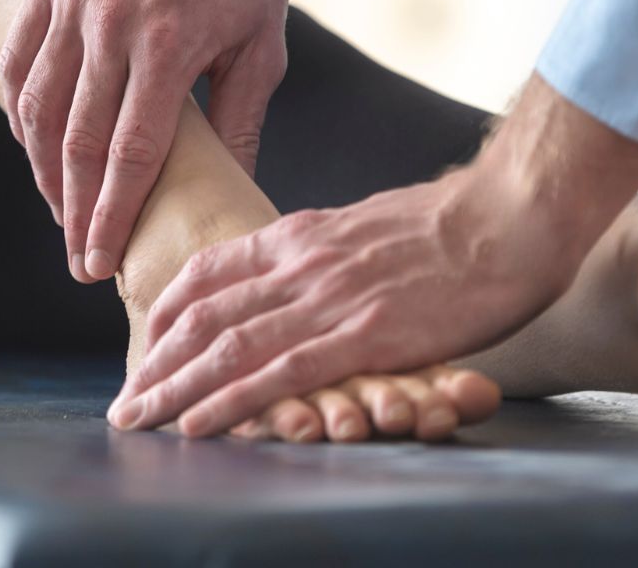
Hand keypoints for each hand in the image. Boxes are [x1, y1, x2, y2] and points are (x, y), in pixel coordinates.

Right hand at [0, 0, 329, 282]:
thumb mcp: (262, 43)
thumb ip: (242, 120)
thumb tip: (235, 191)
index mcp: (169, 44)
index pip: (129, 154)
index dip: (111, 216)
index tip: (102, 263)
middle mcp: (110, 23)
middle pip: (75, 141)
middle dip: (73, 211)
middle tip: (79, 258)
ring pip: (36, 105)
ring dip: (42, 168)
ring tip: (59, 209)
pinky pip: (18, 59)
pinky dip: (20, 109)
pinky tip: (34, 143)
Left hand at [108, 76, 637, 435]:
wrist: (512, 213)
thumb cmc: (459, 222)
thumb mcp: (372, 224)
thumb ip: (332, 251)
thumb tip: (310, 271)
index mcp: (304, 233)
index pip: (212, 269)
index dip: (170, 309)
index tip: (146, 339)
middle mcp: (301, 263)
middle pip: (204, 314)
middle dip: (155, 361)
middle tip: (124, 400)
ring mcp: (328, 299)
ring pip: (226, 346)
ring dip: (174, 388)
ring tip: (138, 419)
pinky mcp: (362, 335)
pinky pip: (278, 373)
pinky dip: (229, 401)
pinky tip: (198, 424)